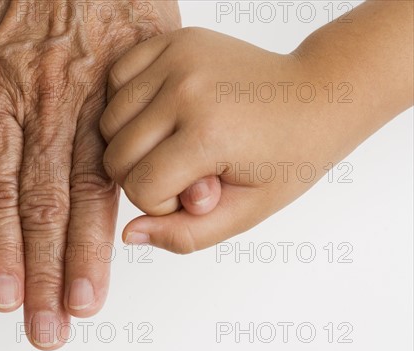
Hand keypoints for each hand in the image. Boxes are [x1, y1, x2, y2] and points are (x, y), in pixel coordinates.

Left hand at [0, 0, 180, 348]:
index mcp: (0, 96)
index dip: (0, 250)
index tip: (5, 296)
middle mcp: (46, 105)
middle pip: (43, 205)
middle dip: (44, 272)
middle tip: (49, 325)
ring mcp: (91, 99)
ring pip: (88, 189)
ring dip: (86, 252)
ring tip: (86, 302)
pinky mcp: (128, 87)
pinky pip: (129, 150)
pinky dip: (135, 197)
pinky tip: (136, 237)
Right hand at [100, 27, 372, 252]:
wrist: (317, 97)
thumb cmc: (287, 157)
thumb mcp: (244, 212)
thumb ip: (185, 235)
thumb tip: (129, 235)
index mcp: (209, 135)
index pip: (139, 189)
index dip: (161, 204)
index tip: (196, 192)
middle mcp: (188, 90)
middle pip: (117, 156)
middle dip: (143, 175)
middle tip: (184, 169)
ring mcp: (178, 57)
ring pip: (109, 121)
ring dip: (132, 142)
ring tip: (173, 141)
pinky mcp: (174, 39)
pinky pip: (117, 79)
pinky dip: (128, 103)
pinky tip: (160, 112)